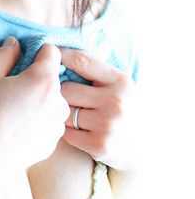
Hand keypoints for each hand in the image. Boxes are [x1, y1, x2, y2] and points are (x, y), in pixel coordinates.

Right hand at [0, 40, 69, 183]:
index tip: (21, 59)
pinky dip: (36, 121)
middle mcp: (58, 102)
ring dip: (38, 101)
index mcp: (44, 80)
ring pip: (51, 103)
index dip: (36, 51)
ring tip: (12, 111)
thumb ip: (4, 54)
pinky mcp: (51, 145)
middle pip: (52, 79)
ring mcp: (56, 127)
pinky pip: (47, 124)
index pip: (51, 52)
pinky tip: (15, 128)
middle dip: (35, 79)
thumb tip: (15, 44)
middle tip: (9, 89)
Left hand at [59, 48, 139, 170]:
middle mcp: (116, 101)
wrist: (146, 148)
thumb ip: (97, 70)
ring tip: (77, 115)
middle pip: (67, 88)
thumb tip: (61, 51)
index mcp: (121, 80)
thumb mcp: (121, 85)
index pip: (81, 60)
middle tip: (69, 98)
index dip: (61, 56)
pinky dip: (69, 132)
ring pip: (64, 111)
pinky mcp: (99, 145)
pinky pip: (66, 133)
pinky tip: (80, 131)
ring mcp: (108, 124)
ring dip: (64, 113)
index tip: (52, 57)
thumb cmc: (126, 109)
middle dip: (63, 93)